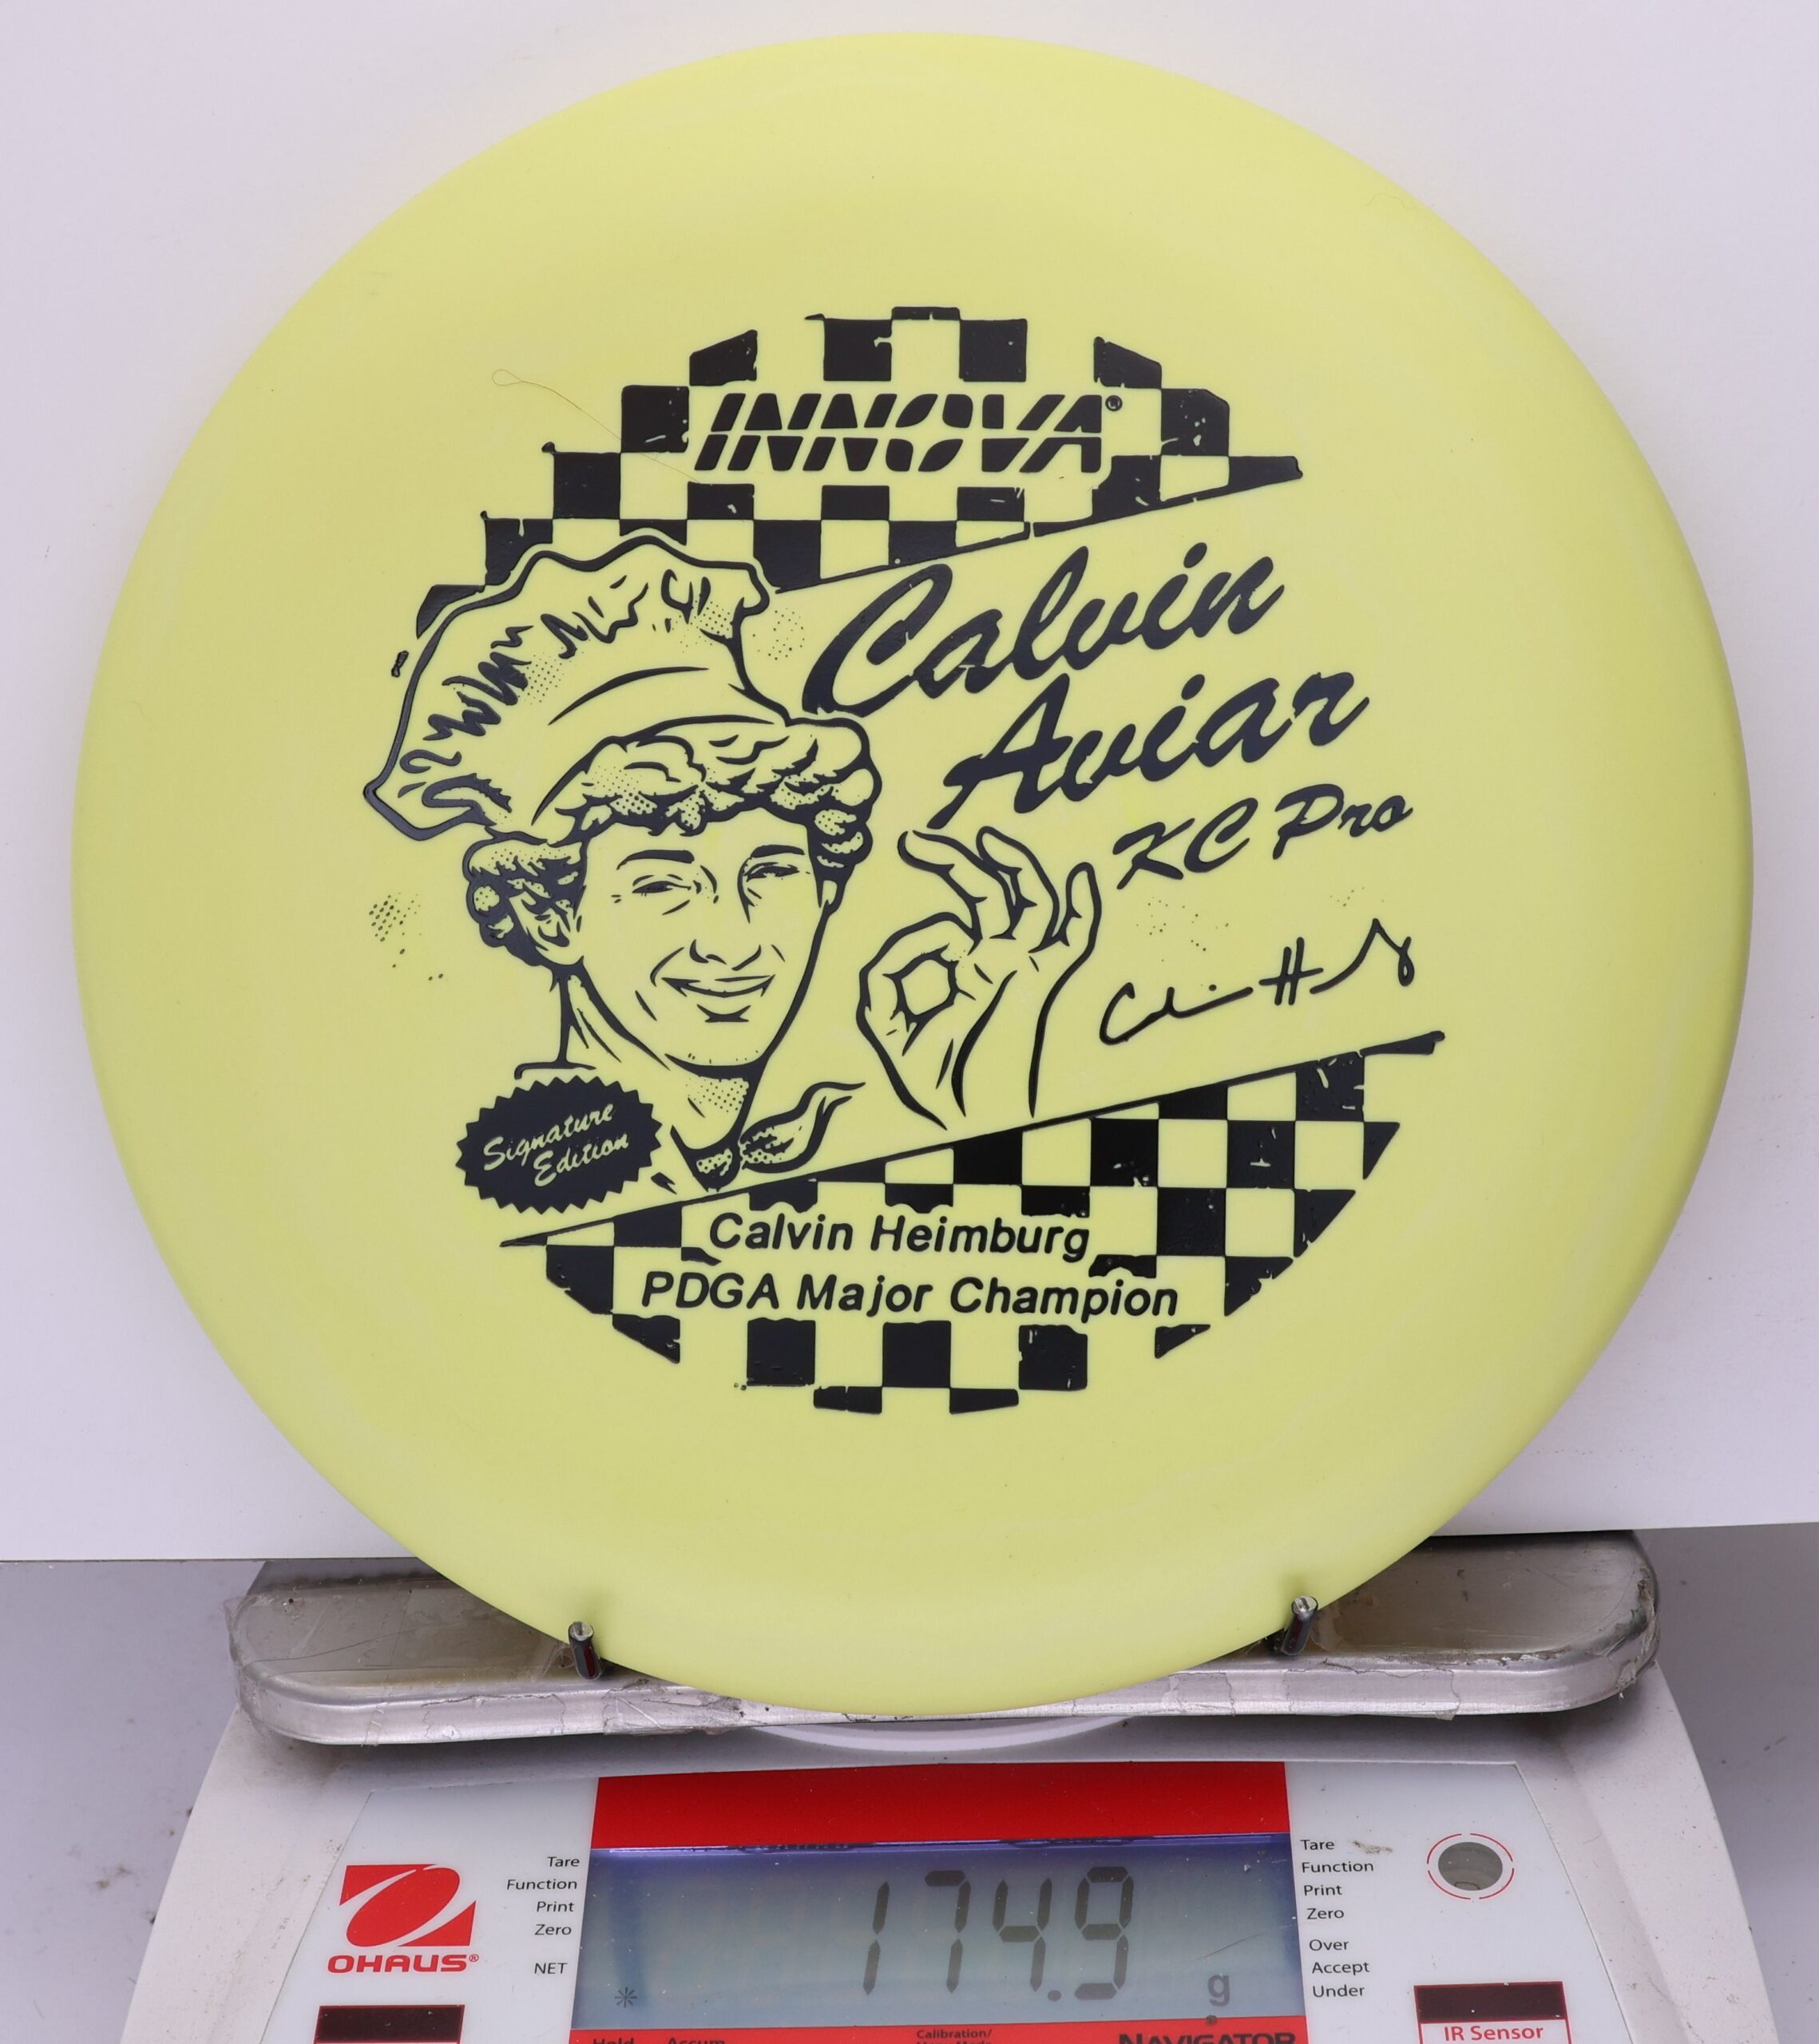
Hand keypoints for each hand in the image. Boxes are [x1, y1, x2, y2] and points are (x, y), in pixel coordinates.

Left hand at [859, 827, 1101, 1126]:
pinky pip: (1072, 943)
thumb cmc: (933, 1085)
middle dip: (953, 860)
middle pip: (986, 895)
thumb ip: (888, 973)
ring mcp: (1023, 972)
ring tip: (984, 835)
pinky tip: (1082, 875)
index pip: (947, 929)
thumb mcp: (886, 1022)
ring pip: (1029, 902)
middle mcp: (999, 966)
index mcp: (967, 974)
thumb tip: (935, 937)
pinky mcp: (1040, 986)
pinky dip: (1083, 910)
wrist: (965, 1122)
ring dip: (1012, 864)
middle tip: (913, 838)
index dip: (915, 940)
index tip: (897, 974)